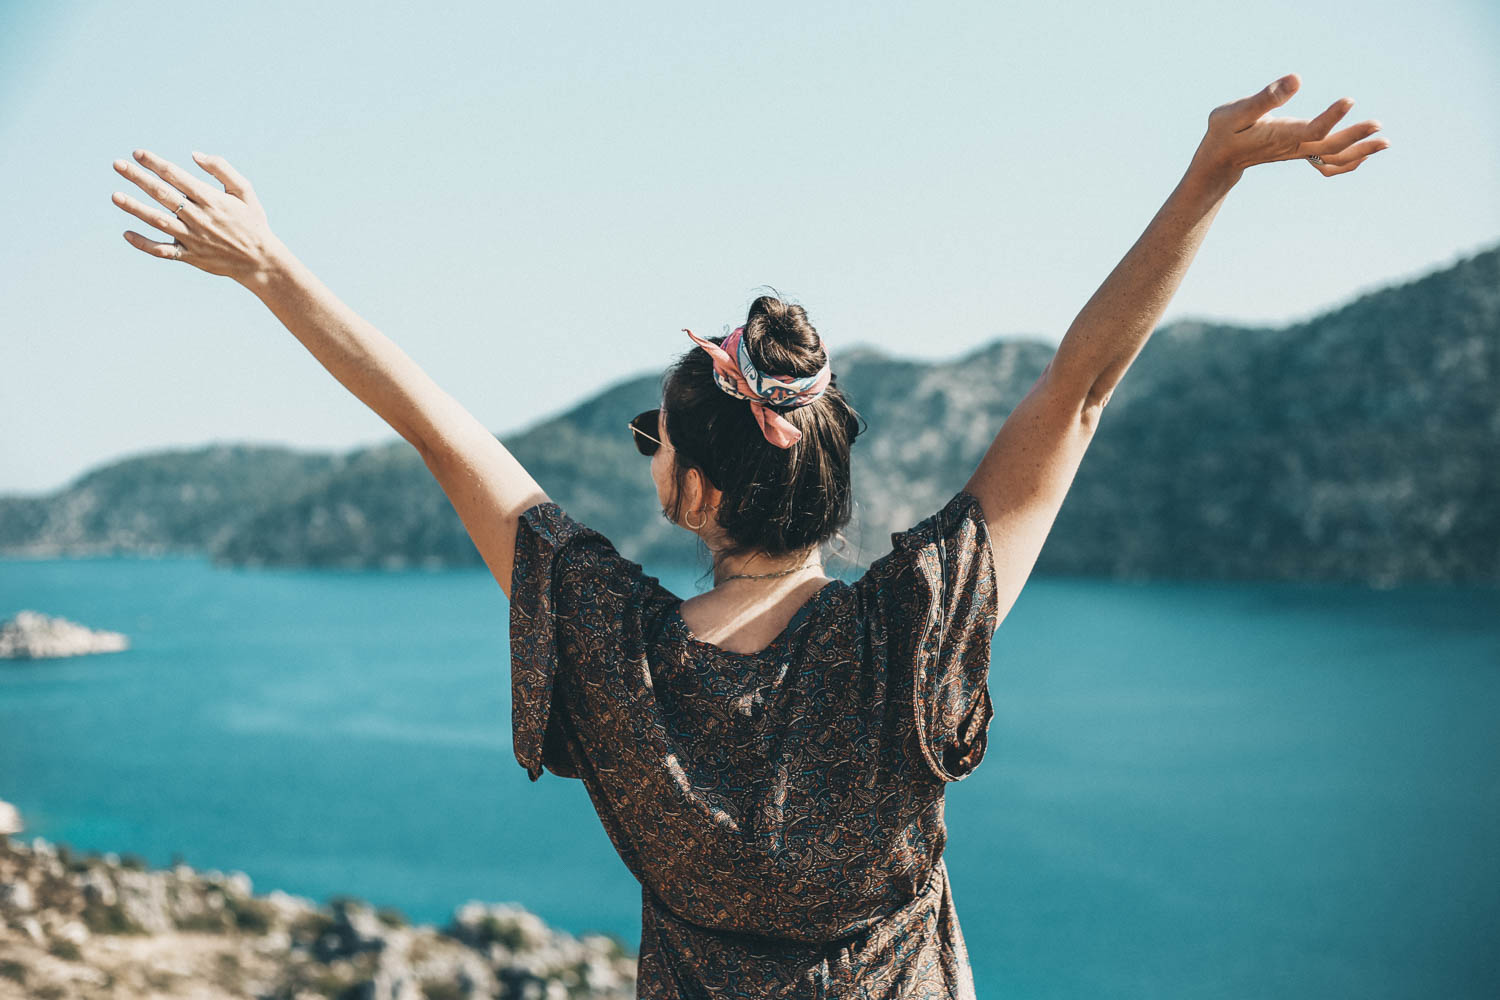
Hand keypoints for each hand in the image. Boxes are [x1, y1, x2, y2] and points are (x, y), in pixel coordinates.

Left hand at [112, 149, 284, 284]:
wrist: (261, 261)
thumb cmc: (253, 222)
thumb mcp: (245, 191)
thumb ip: (221, 169)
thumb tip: (195, 154)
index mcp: (211, 199)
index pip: (176, 175)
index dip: (155, 163)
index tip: (137, 153)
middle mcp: (198, 217)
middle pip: (161, 193)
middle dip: (138, 178)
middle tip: (117, 165)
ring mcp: (192, 238)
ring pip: (157, 220)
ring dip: (135, 208)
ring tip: (115, 196)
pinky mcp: (190, 256)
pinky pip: (162, 250)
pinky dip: (144, 244)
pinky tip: (127, 234)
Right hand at [1189, 73, 1388, 184]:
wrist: (1219, 159)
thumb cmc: (1225, 132)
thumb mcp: (1237, 112)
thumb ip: (1266, 97)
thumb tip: (1297, 78)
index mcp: (1281, 136)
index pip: (1313, 130)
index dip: (1332, 117)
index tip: (1350, 100)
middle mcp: (1294, 147)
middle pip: (1331, 147)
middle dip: (1357, 138)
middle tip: (1379, 126)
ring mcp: (1298, 152)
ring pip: (1333, 157)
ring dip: (1360, 152)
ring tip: (1384, 143)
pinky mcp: (1299, 152)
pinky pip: (1327, 162)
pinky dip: (1347, 160)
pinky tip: (1362, 154)